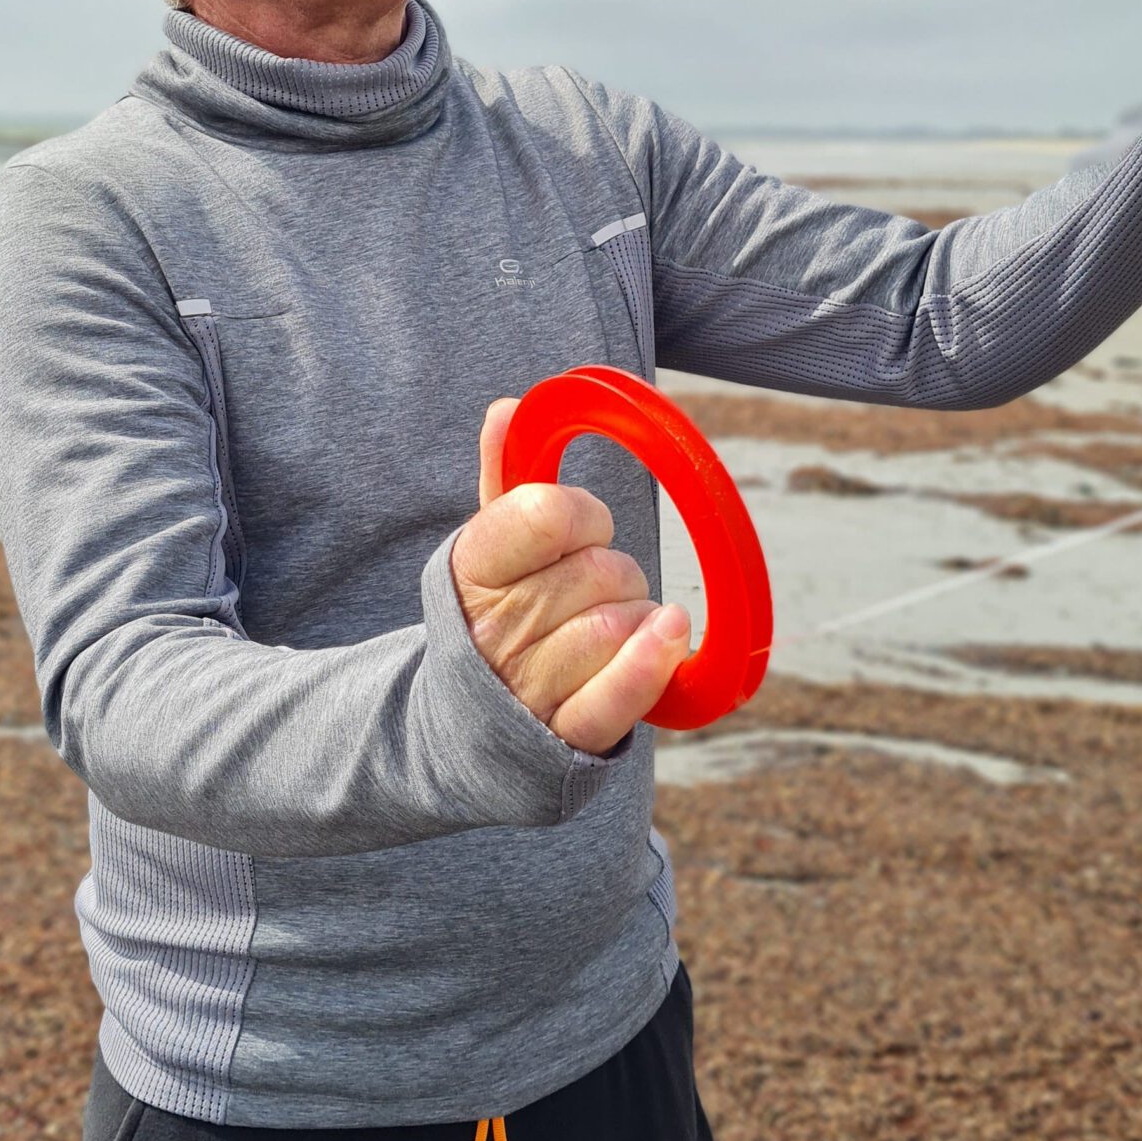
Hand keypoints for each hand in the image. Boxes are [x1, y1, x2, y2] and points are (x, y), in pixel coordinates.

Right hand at [450, 396, 690, 754]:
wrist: (472, 723)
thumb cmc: (500, 613)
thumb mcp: (491, 546)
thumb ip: (505, 475)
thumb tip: (509, 407)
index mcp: (471, 569)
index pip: (550, 513)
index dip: (582, 515)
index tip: (576, 529)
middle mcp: (496, 629)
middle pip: (601, 570)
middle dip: (611, 573)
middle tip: (584, 594)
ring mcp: (531, 686)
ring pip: (621, 625)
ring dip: (633, 623)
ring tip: (601, 635)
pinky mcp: (569, 733)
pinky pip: (619, 694)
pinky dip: (650, 663)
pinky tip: (669, 633)